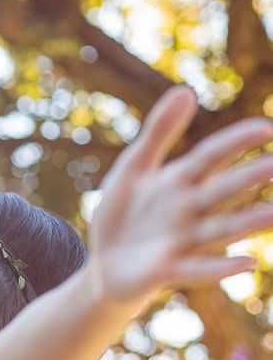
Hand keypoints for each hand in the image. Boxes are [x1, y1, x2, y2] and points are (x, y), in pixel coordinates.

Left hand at [87, 84, 272, 314]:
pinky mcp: (167, 270)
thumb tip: (186, 90)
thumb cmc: (121, 215)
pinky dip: (220, 268)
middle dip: (248, 178)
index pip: (212, 156)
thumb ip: (158, 133)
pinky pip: (198, 268)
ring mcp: (180, 241)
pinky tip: (248, 263)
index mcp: (179, 182)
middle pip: (222, 191)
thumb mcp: (133, 169)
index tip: (267, 128)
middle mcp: (187, 210)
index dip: (236, 141)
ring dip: (247, 223)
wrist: (103, 266)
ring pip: (219, 229)